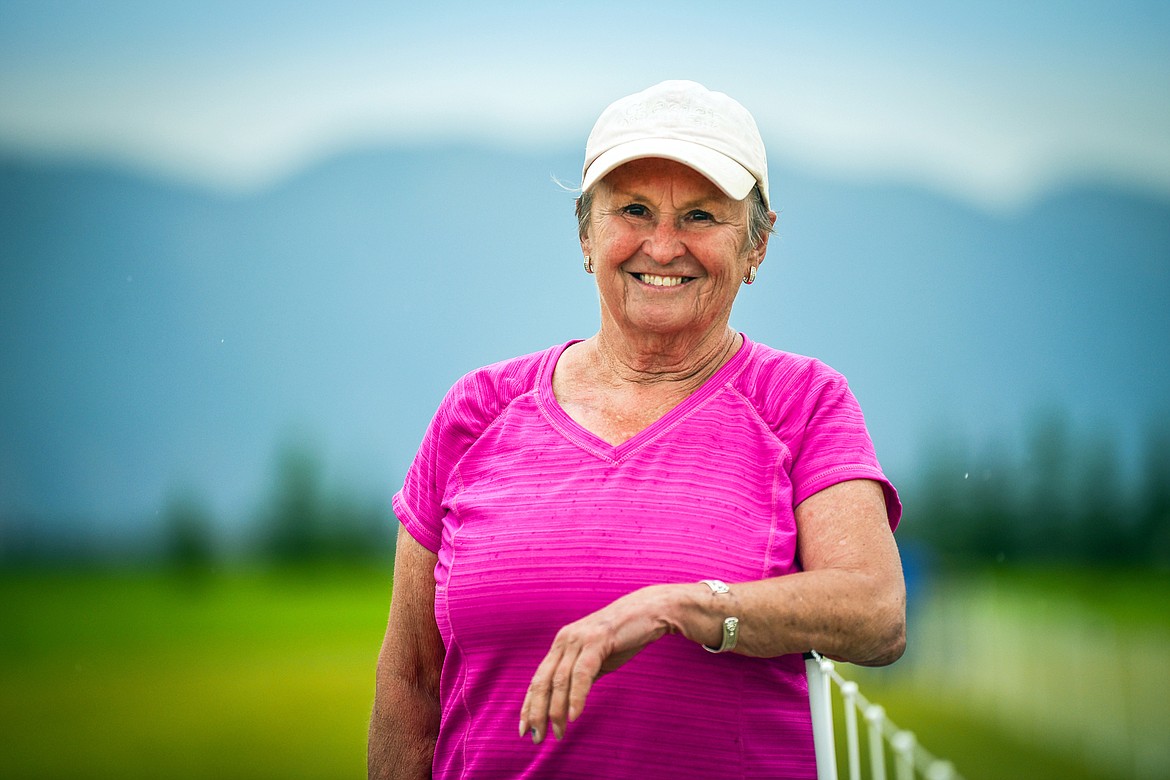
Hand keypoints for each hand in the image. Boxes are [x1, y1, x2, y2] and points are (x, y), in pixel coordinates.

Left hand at [517, 585, 676, 744]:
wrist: (651, 611)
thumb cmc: (625, 636)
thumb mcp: (597, 659)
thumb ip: (581, 677)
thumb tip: (569, 703)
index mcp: (562, 644)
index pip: (538, 678)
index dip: (529, 704)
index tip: (522, 729)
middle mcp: (565, 640)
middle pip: (543, 681)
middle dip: (536, 712)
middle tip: (536, 738)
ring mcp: (579, 639)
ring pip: (559, 680)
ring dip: (556, 710)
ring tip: (558, 732)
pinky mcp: (597, 640)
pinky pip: (582, 673)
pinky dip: (577, 696)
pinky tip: (574, 716)